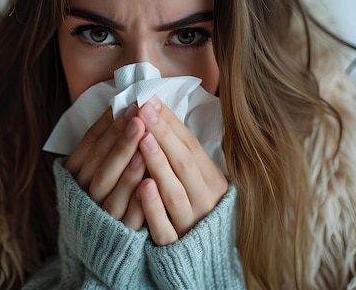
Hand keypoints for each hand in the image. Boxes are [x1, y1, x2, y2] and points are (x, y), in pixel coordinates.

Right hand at [65, 104, 147, 227]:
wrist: (102, 237)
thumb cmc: (105, 187)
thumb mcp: (98, 162)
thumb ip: (107, 139)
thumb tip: (124, 104)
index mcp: (75, 174)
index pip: (89, 146)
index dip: (107, 125)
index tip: (126, 106)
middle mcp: (84, 195)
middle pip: (101, 168)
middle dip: (120, 142)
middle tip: (138, 118)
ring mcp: (102, 216)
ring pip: (111, 193)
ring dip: (128, 169)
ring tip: (144, 146)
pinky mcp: (121, 234)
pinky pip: (129, 220)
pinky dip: (139, 202)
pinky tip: (151, 183)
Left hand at [135, 96, 227, 245]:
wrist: (201, 254)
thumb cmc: (192, 203)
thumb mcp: (195, 177)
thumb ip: (181, 150)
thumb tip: (158, 110)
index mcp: (212, 179)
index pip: (191, 146)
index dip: (170, 123)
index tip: (151, 101)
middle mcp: (205, 199)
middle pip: (183, 163)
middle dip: (162, 134)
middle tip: (144, 110)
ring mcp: (190, 222)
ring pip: (174, 191)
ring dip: (158, 163)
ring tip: (143, 138)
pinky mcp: (175, 244)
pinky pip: (164, 226)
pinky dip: (154, 207)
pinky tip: (143, 186)